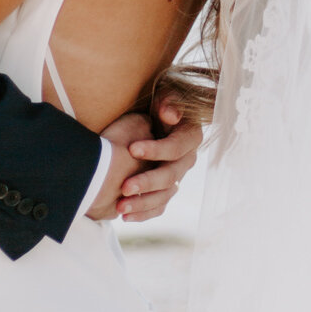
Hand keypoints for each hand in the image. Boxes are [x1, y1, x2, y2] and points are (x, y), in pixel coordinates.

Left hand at [90, 97, 204, 224]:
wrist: (152, 118)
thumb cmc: (159, 103)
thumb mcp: (166, 95)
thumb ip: (169, 102)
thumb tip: (169, 114)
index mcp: (190, 137)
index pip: (175, 148)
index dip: (156, 150)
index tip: (132, 149)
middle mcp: (186, 160)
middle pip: (170, 176)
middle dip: (147, 182)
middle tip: (124, 187)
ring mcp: (176, 177)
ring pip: (164, 196)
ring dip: (142, 203)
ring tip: (120, 207)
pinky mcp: (165, 190)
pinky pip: (158, 207)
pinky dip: (142, 213)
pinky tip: (124, 217)